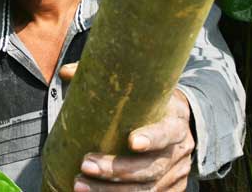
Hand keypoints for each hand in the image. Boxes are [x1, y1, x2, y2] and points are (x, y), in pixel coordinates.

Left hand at [58, 62, 194, 191]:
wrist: (184, 122)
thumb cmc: (155, 103)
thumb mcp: (143, 88)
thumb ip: (107, 81)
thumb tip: (66, 72)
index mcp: (175, 119)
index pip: (167, 132)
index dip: (152, 138)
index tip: (131, 141)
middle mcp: (180, 149)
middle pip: (151, 167)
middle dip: (117, 170)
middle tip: (85, 165)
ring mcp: (177, 172)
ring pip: (147, 189)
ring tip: (79, 186)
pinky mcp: (172, 188)